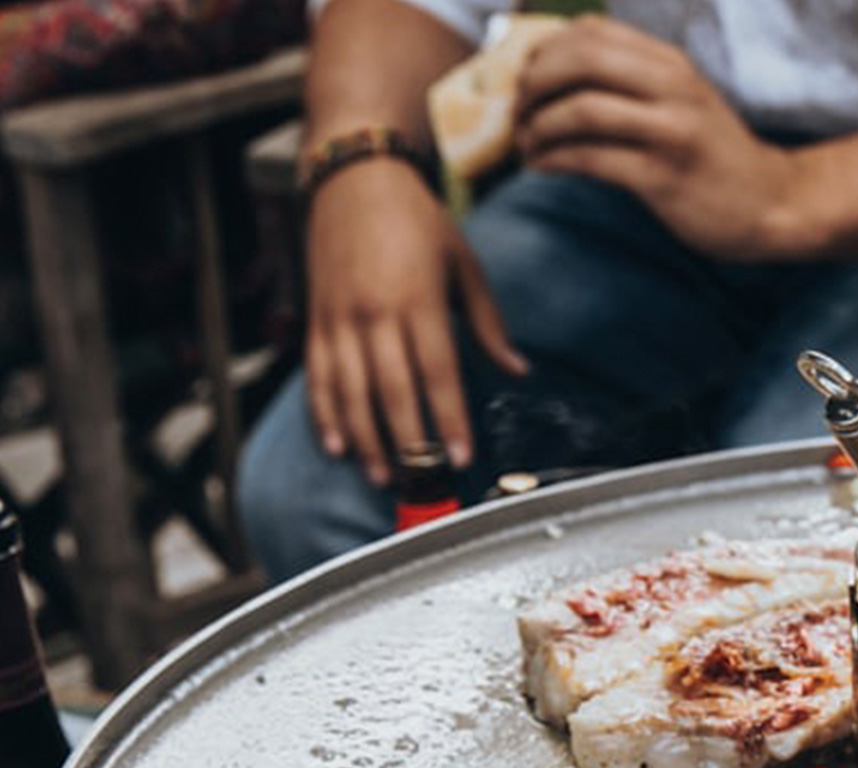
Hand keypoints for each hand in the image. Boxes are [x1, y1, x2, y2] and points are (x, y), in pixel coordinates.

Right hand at [303, 158, 528, 485]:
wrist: (354, 174)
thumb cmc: (420, 221)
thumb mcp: (465, 265)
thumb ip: (488, 326)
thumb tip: (519, 372)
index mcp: (420, 300)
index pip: (438, 373)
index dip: (450, 419)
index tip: (461, 457)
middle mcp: (376, 312)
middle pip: (392, 390)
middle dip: (408, 442)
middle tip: (423, 483)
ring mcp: (341, 317)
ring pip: (351, 391)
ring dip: (366, 438)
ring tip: (383, 477)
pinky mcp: (317, 318)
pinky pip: (318, 375)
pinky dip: (325, 413)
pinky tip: (337, 446)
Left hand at [514, 15, 797, 261]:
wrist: (771, 204)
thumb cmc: (716, 160)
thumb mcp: (682, 104)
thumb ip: (635, 85)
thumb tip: (561, 79)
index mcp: (670, 64)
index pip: (591, 32)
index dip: (543, 50)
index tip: (525, 80)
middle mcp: (670, 87)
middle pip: (579, 59)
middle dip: (533, 83)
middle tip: (517, 112)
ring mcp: (669, 131)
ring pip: (581, 108)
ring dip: (538, 127)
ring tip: (525, 146)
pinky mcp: (663, 177)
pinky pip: (592, 158)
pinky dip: (555, 160)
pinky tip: (542, 167)